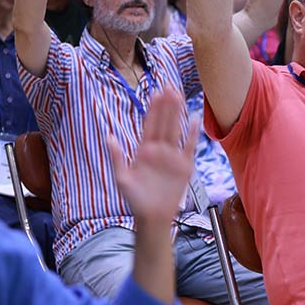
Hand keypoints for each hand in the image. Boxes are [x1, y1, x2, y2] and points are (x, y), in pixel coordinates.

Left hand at [108, 89, 196, 224]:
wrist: (152, 217)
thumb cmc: (135, 199)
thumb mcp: (122, 178)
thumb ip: (117, 156)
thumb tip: (109, 136)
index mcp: (144, 150)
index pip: (149, 125)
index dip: (153, 109)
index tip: (156, 92)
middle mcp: (159, 150)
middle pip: (164, 123)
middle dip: (167, 105)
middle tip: (170, 87)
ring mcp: (172, 157)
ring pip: (176, 130)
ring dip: (178, 114)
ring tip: (180, 96)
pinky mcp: (184, 166)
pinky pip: (189, 147)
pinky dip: (193, 134)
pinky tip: (194, 120)